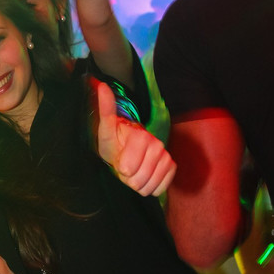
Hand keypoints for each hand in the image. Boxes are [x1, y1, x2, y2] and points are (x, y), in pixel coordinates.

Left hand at [95, 81, 175, 196]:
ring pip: (150, 186)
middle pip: (139, 180)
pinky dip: (152, 187)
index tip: (118, 160)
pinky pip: (161, 188)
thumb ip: (106, 109)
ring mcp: (165, 156)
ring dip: (139, 185)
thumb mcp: (105, 128)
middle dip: (128, 179)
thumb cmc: (115, 140)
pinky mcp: (171, 166)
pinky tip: (145, 177)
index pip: (127, 170)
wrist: (128, 146)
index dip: (120, 170)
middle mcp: (157, 145)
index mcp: (141, 137)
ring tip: (134, 172)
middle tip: (126, 167)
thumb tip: (102, 86)